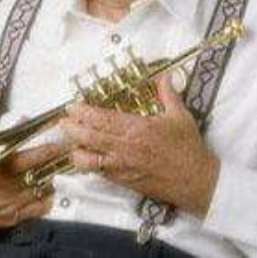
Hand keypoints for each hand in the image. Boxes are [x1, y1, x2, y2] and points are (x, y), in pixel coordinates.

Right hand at [0, 143, 60, 231]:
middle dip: (54, 162)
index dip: (42, 152)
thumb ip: (7, 137)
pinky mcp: (14, 217)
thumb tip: (25, 119)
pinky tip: (48, 188)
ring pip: (41, 189)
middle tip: (67, 152)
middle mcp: (1, 187)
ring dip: (52, 177)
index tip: (57, 145)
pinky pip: (39, 207)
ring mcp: (8, 204)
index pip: (22, 159)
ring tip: (59, 167)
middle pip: (36, 174)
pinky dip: (48, 196)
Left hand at [61, 75, 219, 216]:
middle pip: (89, 138)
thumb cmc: (187, 148)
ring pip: (88, 159)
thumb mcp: (180, 115)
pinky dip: (87, 165)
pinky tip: (84, 159)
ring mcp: (122, 166)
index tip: (73, 106)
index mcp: (137, 128)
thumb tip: (164, 76)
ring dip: (75, 149)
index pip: (103, 119)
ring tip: (69, 141)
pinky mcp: (123, 181)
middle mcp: (125, 148)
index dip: (84, 112)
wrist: (194, 180)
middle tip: (63, 121)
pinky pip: (98, 173)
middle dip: (72, 128)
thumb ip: (168, 94)